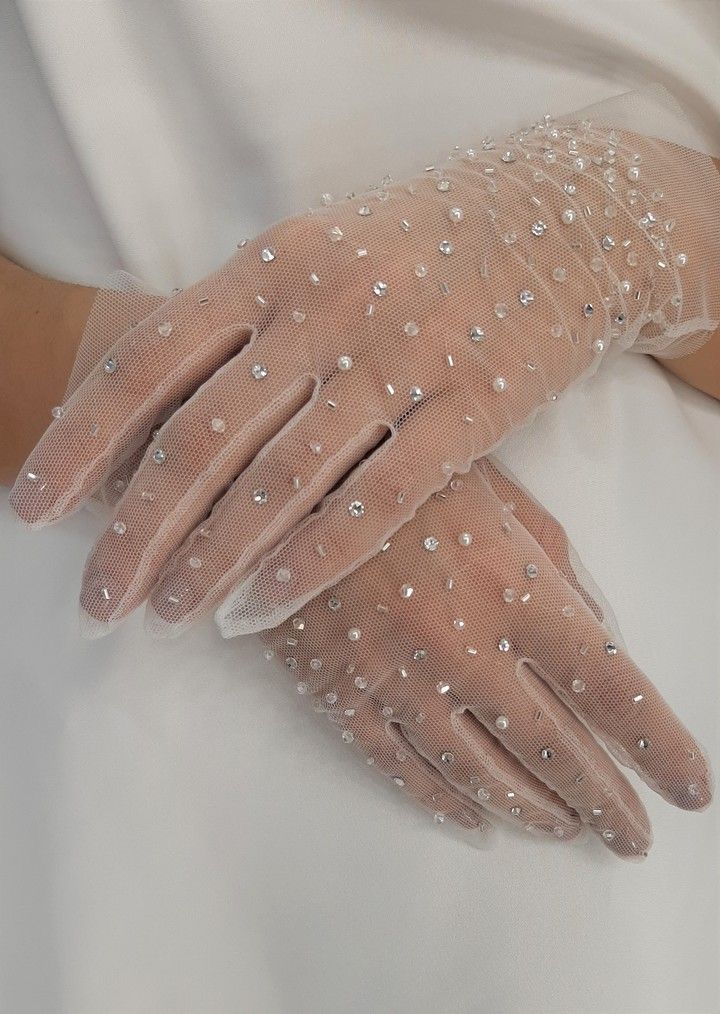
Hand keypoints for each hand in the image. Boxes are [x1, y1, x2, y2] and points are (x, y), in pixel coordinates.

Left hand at [10, 109, 719, 636]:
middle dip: (132, 532)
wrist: (563, 222)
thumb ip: (238, 321)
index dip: (77, 442)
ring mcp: (395, 360)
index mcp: (268, 267)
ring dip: (209, 561)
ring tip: (163, 616)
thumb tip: (150, 403)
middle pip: (198, 440)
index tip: (32, 510)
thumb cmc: (419, 247)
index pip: (145, 363)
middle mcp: (320, 311)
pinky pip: (374, 503)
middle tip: (93, 602)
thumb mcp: (316, 254)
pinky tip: (259, 611)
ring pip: (277, 482)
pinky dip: (307, 564)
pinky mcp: (467, 410)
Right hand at [259, 459, 710, 859]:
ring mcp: (402, 681)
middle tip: (635, 837)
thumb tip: (605, 630)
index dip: (661, 747)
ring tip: (568, 829)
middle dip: (607, 802)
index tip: (690, 789)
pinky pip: (405, 770)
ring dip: (536, 811)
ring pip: (484, 774)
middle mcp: (469, 648)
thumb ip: (559, 567)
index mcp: (519, 589)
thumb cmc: (402, 476)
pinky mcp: (345, 698)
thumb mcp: (498, 498)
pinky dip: (447, 804)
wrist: (281, 480)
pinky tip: (477, 821)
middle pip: (558, 750)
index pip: (613, 688)